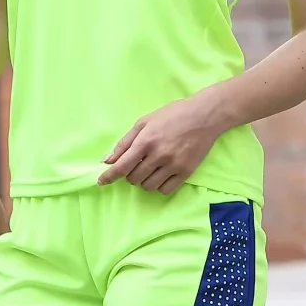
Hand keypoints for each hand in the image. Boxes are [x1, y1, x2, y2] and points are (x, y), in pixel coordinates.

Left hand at [98, 95, 220, 194]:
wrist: (204, 115)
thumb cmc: (172, 115)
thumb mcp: (144, 122)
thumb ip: (125, 142)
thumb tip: (108, 161)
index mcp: (145, 141)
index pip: (121, 166)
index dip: (109, 177)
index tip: (101, 182)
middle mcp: (158, 155)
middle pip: (133, 179)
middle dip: (130, 174)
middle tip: (137, 164)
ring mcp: (173, 165)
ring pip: (148, 186)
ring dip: (144, 180)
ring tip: (150, 168)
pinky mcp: (186, 172)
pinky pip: (165, 190)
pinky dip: (159, 186)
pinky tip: (161, 175)